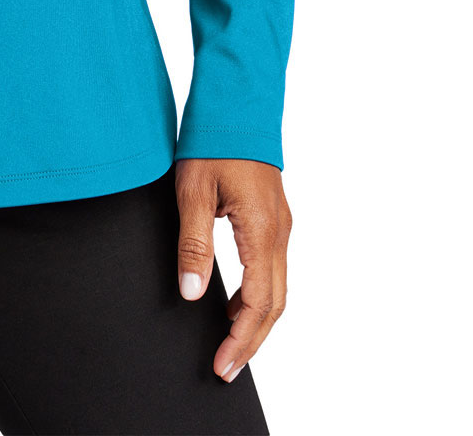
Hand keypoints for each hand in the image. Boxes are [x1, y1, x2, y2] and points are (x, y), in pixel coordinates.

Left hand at [174, 158, 290, 383]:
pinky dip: (257, 294)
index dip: (241, 339)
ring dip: (256, 320)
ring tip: (228, 342)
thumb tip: (192, 293)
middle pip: (275, 304)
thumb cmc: (214, 141)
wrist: (237, 103)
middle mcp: (278, 233)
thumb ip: (193, 245)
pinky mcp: (273, 218)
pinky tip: (232, 300)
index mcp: (261, 231)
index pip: (259, 303)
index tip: (223, 365)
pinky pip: (271, 268)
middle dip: (252, 340)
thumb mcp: (192, 192)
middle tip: (227, 368)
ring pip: (277, 288)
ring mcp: (280, 225)